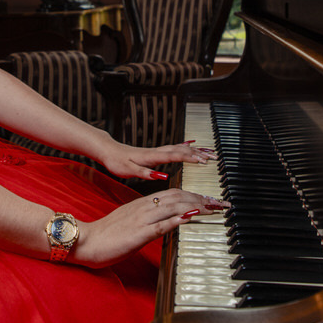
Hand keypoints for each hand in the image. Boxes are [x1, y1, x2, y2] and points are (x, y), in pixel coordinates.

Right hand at [72, 189, 228, 267]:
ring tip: (212, 207)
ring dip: (195, 205)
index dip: (194, 195)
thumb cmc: (107, 236)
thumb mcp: (132, 224)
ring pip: (173, 206)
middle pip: (178, 197)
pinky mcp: (138, 233)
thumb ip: (150, 220)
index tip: (210, 200)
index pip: (173, 194)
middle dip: (201, 199)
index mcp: (143, 204)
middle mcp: (144, 207)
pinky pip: (161, 224)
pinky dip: (177, 219)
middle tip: (219, 203)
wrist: (86, 241)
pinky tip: (190, 217)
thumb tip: (168, 221)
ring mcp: (141, 219)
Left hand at [96, 140, 216, 181]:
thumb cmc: (117, 161)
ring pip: (180, 148)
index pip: (174, 156)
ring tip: (209, 152)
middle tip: (213, 156)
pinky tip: (192, 146)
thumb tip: (161, 176)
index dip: (189, 158)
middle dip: (198, 152)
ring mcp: (157, 151)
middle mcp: (157, 152)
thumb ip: (145, 173)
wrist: (108, 151)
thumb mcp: (128, 170)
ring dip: (195, 149)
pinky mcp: (156, 152)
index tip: (203, 160)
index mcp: (151, 157)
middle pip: (181, 150)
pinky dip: (186, 147)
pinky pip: (175, 148)